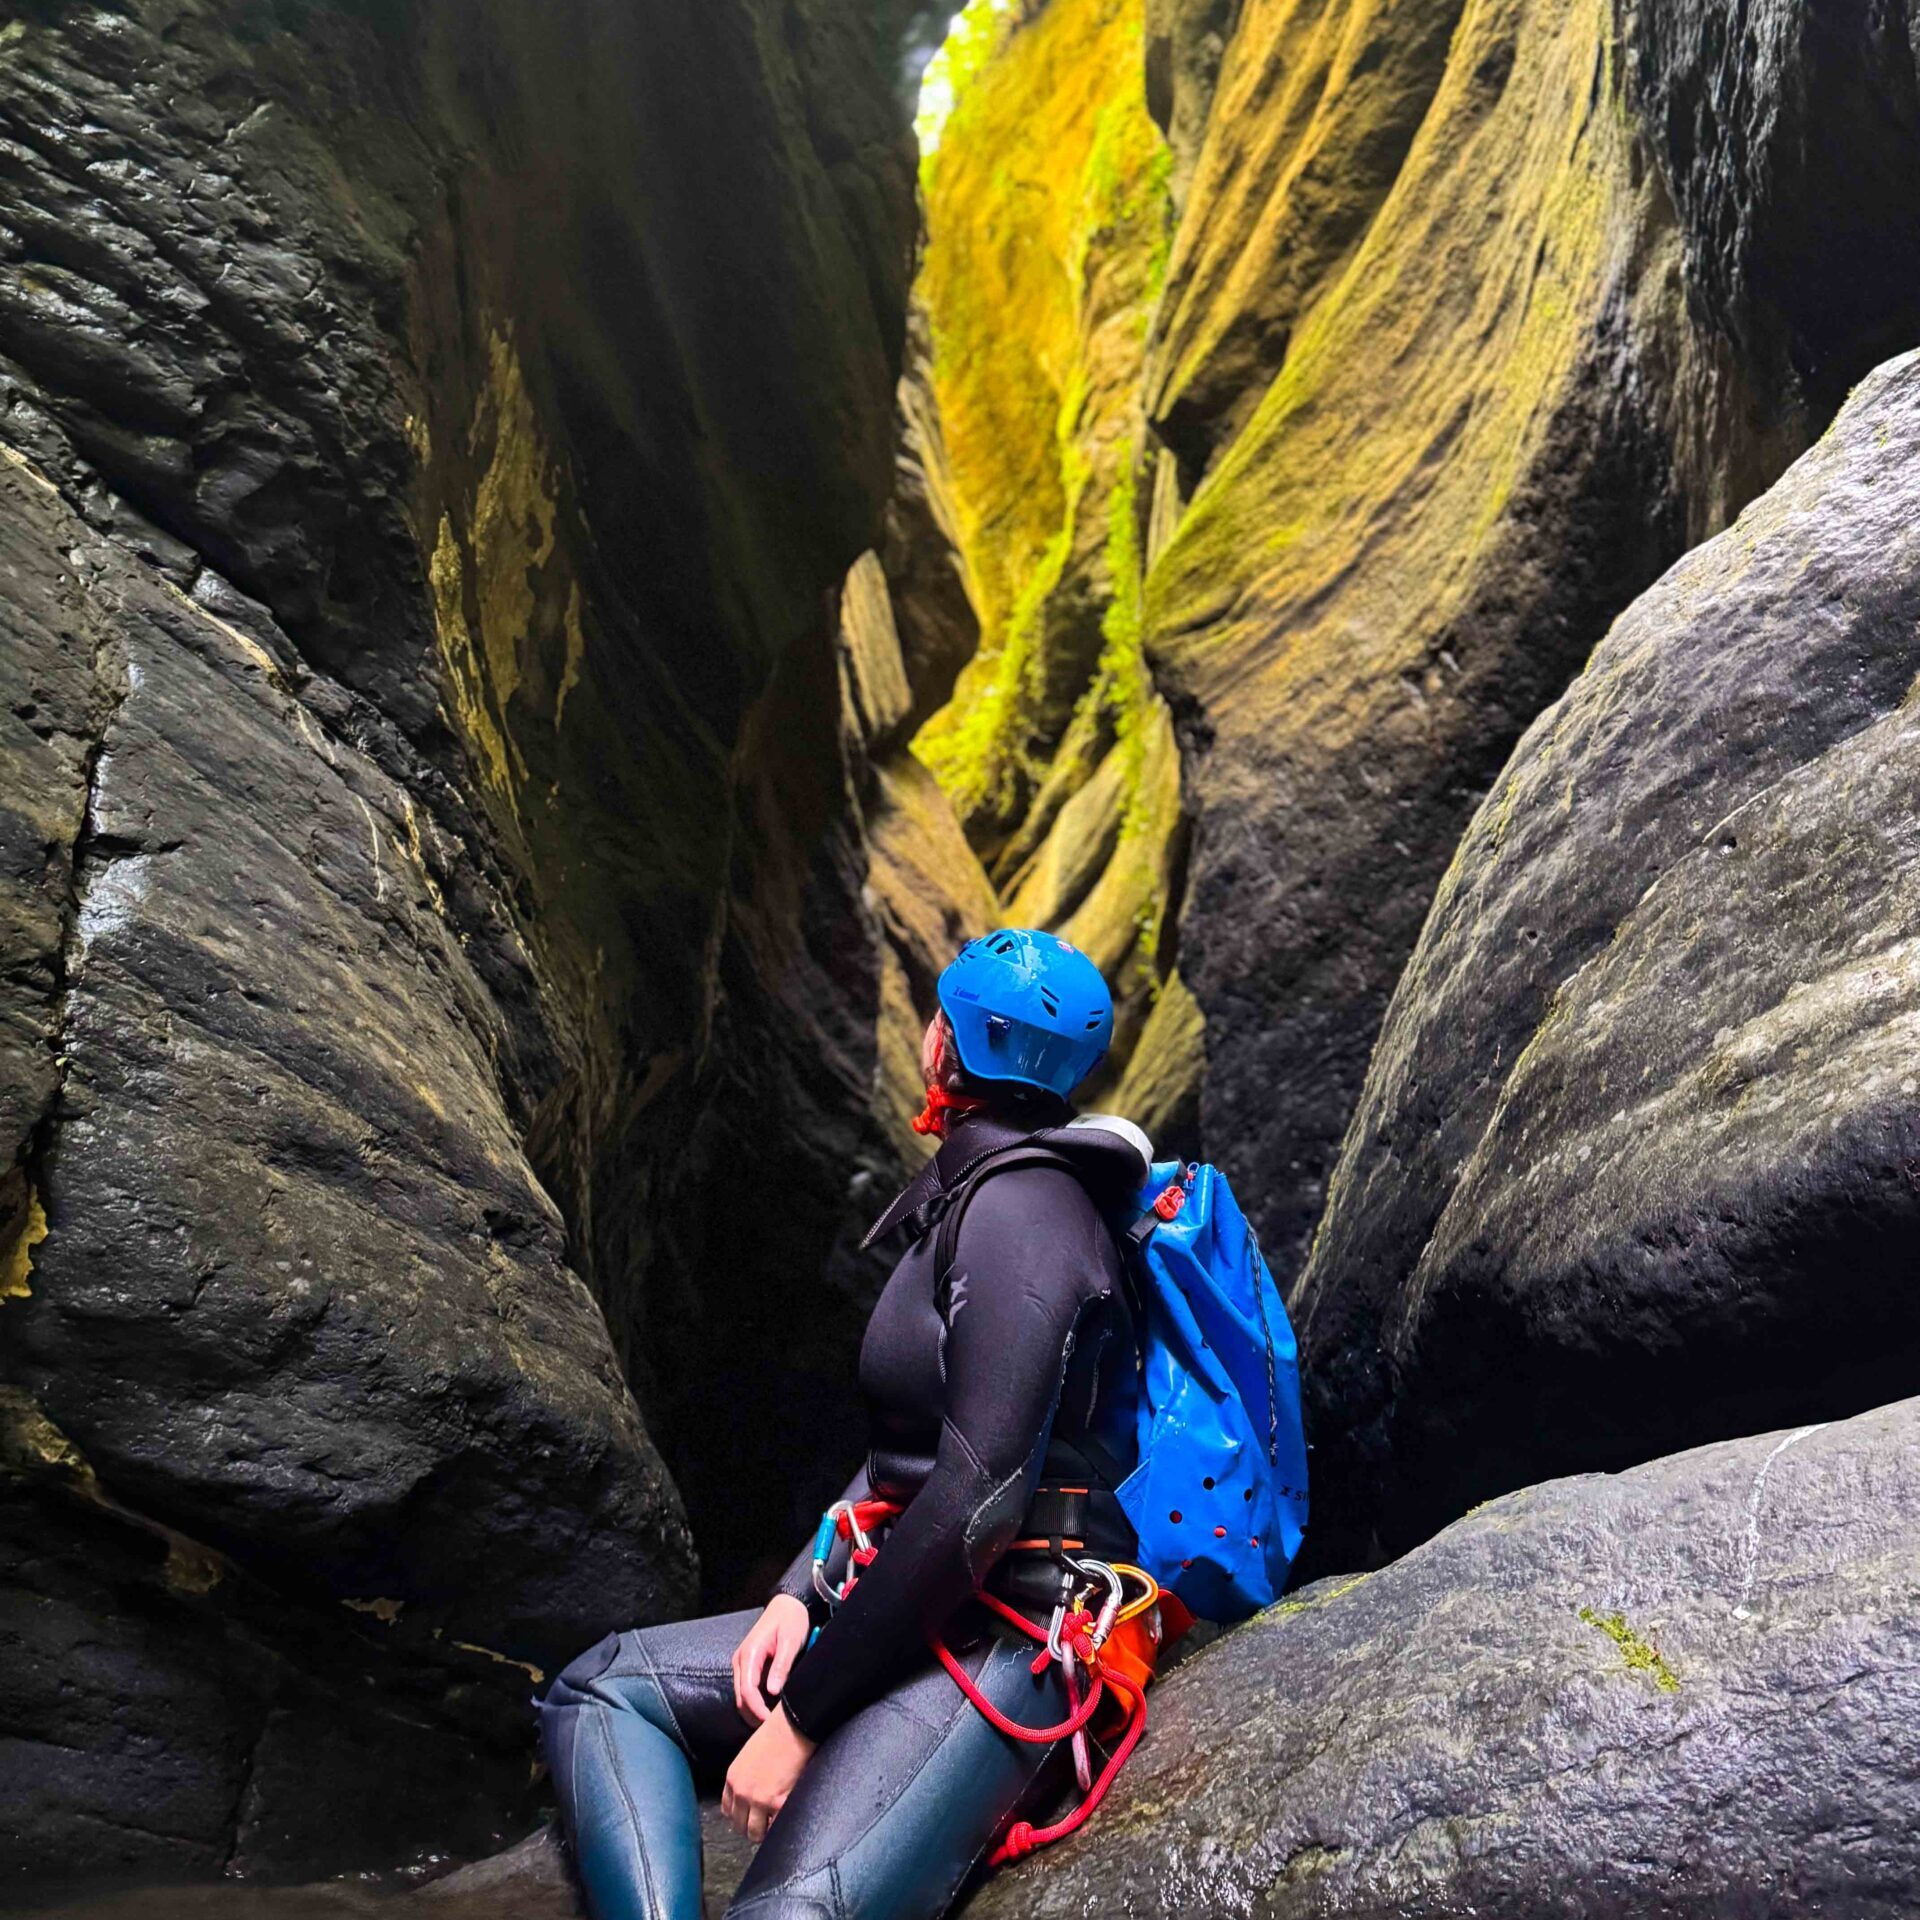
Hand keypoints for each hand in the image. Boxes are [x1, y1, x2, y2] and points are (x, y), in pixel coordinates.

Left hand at [722, 1703, 815, 1842]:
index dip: (739, 1816)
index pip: (727, 1810)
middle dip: (751, 1827)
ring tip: (775, 1825)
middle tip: (764, 1824)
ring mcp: (758, 1800)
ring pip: (755, 1833)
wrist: (792, 1727)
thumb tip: (751, 1792)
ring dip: (765, 1832)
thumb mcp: (749, 1755)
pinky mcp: (777, 1804)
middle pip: (739, 1825)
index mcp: (732, 1778)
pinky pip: (775, 1828)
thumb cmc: (775, 1735)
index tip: (749, 1817)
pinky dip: (779, 1827)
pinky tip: (785, 1819)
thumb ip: (745, 1776)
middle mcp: (741, 1792)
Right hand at [731, 1593, 811, 1723]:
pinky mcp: (748, 1666)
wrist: (788, 1604)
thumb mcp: (790, 1641)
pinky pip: (747, 1690)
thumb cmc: (791, 1619)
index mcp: (749, 1654)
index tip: (770, 1723)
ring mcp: (743, 1664)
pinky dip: (756, 1702)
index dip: (757, 1710)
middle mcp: (741, 1660)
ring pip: (742, 1697)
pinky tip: (771, 1708)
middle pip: (740, 1698)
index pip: (747, 1692)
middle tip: (773, 1729)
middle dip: (754, 1715)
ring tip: (773, 1721)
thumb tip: (772, 1692)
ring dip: (754, 1711)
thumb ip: (781, 1665)